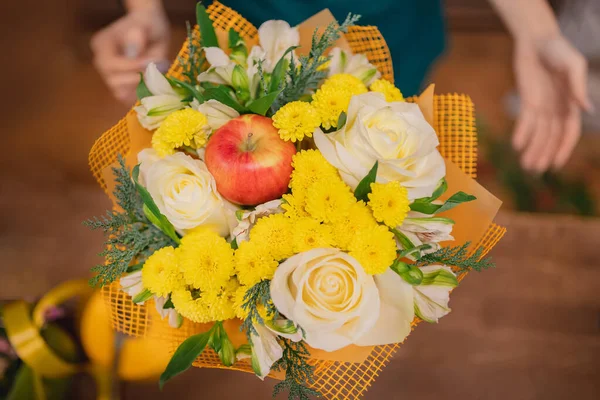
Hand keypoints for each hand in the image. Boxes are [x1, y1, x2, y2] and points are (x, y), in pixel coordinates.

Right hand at [91, 5, 169, 104]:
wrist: (151, 29)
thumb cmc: (148, 25)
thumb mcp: (146, 25)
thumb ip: (138, 36)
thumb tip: (133, 51)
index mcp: (102, 45)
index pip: (110, 65)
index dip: (132, 67)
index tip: (151, 62)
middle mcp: (102, 62)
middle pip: (113, 82)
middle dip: (137, 78)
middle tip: (155, 69)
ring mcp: (111, 76)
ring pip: (120, 93)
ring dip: (141, 88)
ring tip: (155, 75)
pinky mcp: (122, 86)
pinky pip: (128, 98)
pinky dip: (141, 94)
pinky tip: (153, 84)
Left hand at [512, 34, 592, 171]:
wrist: (537, 41)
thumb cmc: (559, 50)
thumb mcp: (573, 65)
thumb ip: (577, 86)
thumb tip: (586, 109)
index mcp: (572, 103)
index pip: (568, 132)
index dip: (562, 148)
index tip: (555, 165)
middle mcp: (558, 108)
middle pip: (551, 137)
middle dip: (544, 154)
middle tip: (535, 171)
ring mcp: (543, 106)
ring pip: (538, 133)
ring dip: (533, 149)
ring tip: (526, 165)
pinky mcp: (528, 101)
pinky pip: (525, 121)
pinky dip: (522, 133)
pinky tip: (517, 145)